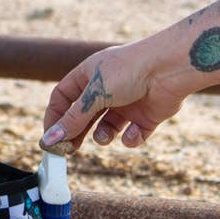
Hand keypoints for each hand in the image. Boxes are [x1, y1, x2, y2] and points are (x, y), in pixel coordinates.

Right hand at [39, 39, 192, 152]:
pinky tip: (133, 132)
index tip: (49, 137)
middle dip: (76, 133)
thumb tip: (50, 139)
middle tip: (69, 150)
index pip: (63, 97)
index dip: (54, 117)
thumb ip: (73, 119)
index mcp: (89, 75)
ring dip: (103, 136)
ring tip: (105, 136)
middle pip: (82, 116)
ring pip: (106, 128)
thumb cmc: (129, 70)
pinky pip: (132, 134)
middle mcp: (106, 89)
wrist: (170, 68)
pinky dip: (131, 138)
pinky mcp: (145, 116)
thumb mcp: (95, 94)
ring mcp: (126, 103)